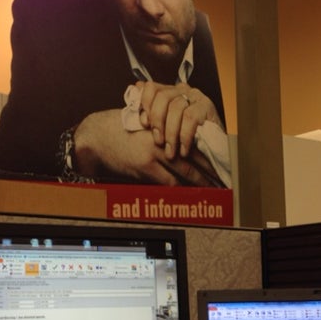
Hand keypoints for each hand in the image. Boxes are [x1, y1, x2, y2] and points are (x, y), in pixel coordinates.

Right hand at [72, 109, 222, 185]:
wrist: (96, 136)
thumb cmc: (120, 130)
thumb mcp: (144, 126)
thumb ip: (163, 136)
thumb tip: (183, 151)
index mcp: (164, 126)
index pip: (192, 139)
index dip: (208, 152)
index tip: (220, 161)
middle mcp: (161, 138)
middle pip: (193, 156)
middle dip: (210, 169)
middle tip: (224, 178)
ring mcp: (153, 153)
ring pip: (184, 170)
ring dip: (199, 181)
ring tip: (213, 189)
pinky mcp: (145, 167)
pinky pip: (168, 182)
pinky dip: (180, 188)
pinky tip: (190, 194)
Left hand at [136, 81, 223, 159]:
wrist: (213, 148)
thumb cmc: (184, 137)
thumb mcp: (165, 126)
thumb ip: (151, 109)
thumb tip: (135, 87)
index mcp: (169, 91)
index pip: (151, 88)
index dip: (145, 104)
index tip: (144, 124)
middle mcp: (182, 90)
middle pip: (163, 97)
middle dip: (158, 121)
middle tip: (158, 142)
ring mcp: (195, 97)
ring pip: (177, 108)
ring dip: (171, 134)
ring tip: (171, 152)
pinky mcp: (207, 106)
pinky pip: (191, 118)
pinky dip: (185, 136)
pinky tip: (183, 150)